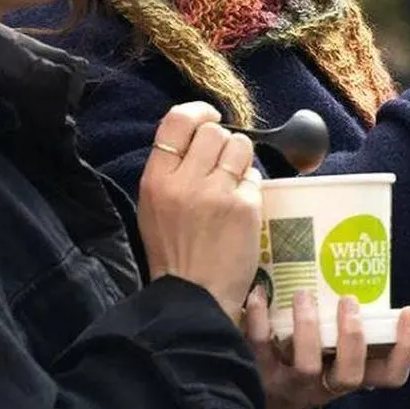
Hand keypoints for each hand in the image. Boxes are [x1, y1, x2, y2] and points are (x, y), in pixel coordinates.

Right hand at [137, 102, 261, 321]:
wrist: (194, 296)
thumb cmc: (174, 254)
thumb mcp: (154, 208)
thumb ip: (169, 171)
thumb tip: (197, 135)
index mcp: (156, 180)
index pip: (177, 121)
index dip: (198, 112)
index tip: (209, 117)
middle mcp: (185, 181)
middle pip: (213, 131)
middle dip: (222, 142)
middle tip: (221, 164)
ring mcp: (217, 193)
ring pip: (240, 146)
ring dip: (241, 160)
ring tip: (233, 182)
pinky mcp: (245, 207)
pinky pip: (255, 177)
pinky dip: (251, 188)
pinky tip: (241, 207)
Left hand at [242, 289, 409, 408]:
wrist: (248, 401)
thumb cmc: (300, 367)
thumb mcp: (332, 358)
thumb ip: (354, 338)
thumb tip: (389, 306)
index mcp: (347, 377)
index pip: (390, 377)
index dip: (406, 350)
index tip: (409, 315)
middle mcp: (322, 386)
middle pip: (350, 376)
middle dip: (354, 338)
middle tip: (350, 301)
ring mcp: (289, 384)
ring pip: (306, 365)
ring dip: (309, 327)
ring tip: (305, 295)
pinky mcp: (256, 373)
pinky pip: (258, 346)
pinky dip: (259, 317)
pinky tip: (260, 293)